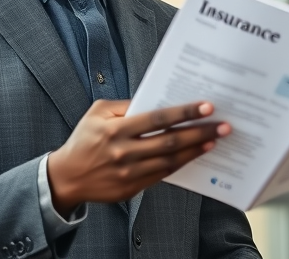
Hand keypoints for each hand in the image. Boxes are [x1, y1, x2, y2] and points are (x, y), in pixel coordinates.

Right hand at [47, 99, 228, 213]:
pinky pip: (163, 175)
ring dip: (195, 150)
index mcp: (116, 129)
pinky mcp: (133, 188)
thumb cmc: (84, 140)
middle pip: (170, 141)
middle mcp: (124, 151)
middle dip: (199, 132)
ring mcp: (130, 173)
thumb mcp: (97, 113)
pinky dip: (181, 165)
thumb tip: (156, 101)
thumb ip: (125, 106)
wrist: (66, 177)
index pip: (157, 118)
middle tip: (222, 126)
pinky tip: (195, 155)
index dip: (184, 113)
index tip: (206, 107)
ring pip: (170, 161)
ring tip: (214, 140)